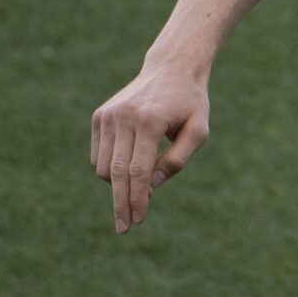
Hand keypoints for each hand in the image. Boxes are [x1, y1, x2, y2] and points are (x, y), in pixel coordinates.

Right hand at [90, 66, 209, 234]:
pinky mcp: (99, 117)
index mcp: (150, 120)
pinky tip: (132, 165)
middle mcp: (124, 117)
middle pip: (117, 173)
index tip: (136, 221)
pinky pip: (99, 156)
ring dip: (119, 185)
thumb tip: (150, 186)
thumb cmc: (190, 103)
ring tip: (141, 187)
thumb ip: (177, 160)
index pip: (138, 170)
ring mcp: (107, 116)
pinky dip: (111, 169)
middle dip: (121, 203)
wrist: (172, 68)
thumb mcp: (198, 130)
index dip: (136, 199)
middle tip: (125, 227)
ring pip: (104, 167)